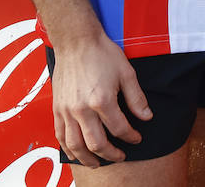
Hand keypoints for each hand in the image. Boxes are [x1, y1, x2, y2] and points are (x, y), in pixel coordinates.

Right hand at [50, 32, 152, 166]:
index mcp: (102, 100)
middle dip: (111, 154)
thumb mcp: (127, 73)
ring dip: (87, 158)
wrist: (76, 42)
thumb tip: (147, 117)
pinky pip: (59, 135)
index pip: (119, 128)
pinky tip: (75, 154)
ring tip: (98, 163)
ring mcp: (66, 111)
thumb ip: (137, 98)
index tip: (137, 138)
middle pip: (96, 143)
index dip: (131, 137)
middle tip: (121, 156)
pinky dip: (67, 148)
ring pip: (75, 145)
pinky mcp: (56, 109)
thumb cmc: (103, 54)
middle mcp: (81, 109)